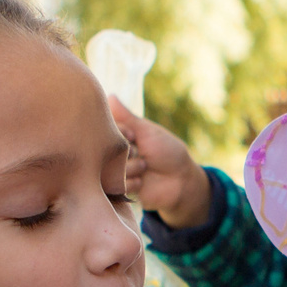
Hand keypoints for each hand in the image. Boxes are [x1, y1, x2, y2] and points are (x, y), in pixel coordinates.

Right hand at [111, 95, 211, 231]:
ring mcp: (115, 172)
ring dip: (132, 168)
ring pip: (109, 169)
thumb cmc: (168, 151)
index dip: (121, 133)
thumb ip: (127, 117)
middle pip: (104, 150)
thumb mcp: (148, 132)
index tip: (134, 135)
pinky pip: (116, 186)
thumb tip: (109, 95)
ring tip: (145, 166)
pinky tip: (142, 181)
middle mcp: (113, 154)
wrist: (182, 180)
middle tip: (140, 152)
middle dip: (126, 152)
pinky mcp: (118, 190)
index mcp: (119, 137)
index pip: (105, 129)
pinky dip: (132, 183)